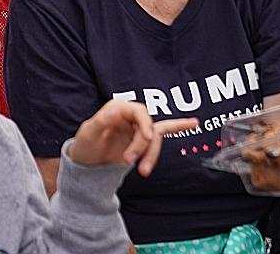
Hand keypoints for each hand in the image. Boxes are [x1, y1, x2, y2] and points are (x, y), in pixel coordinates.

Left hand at [69, 100, 197, 177]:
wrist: (87, 162)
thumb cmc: (85, 145)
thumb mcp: (88, 134)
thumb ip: (101, 122)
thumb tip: (114, 112)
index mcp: (117, 108)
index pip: (138, 111)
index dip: (144, 124)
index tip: (147, 137)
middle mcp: (130, 115)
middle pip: (148, 127)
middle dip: (143, 146)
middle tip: (128, 162)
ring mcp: (138, 127)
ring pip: (155, 138)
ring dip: (152, 155)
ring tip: (143, 171)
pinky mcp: (143, 138)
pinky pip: (164, 131)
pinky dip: (178, 127)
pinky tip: (194, 123)